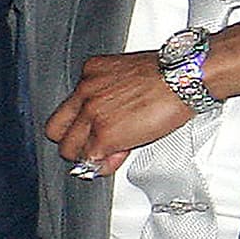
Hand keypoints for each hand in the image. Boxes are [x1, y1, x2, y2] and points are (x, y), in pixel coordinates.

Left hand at [44, 52, 189, 176]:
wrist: (183, 77)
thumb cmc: (169, 75)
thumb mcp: (130, 78)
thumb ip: (112, 101)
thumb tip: (111, 126)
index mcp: (91, 73)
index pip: (69, 106)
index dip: (80, 124)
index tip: (92, 131)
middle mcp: (85, 91)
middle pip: (56, 128)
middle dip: (71, 142)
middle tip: (90, 148)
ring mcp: (91, 114)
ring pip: (68, 148)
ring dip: (85, 156)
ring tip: (106, 154)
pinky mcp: (103, 135)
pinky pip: (90, 160)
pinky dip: (101, 166)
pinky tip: (116, 159)